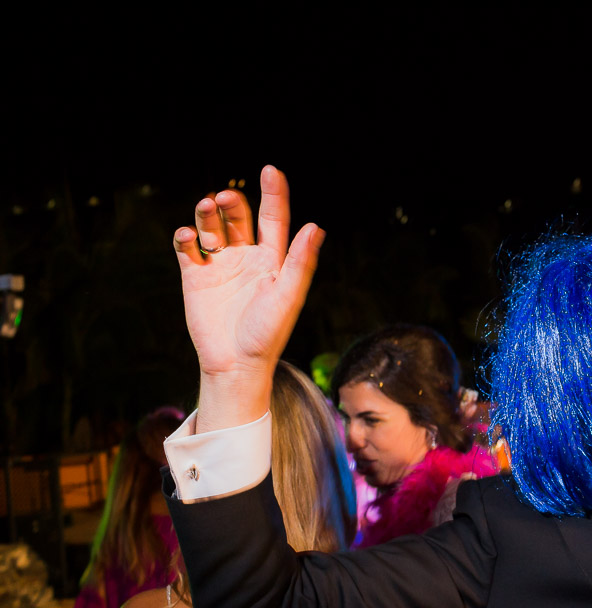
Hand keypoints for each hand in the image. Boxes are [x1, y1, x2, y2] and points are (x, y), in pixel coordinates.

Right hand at [174, 166, 323, 429]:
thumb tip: (316, 227)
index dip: (273, 194)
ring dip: (207, 215)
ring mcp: (220, 266)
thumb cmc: (268, 334)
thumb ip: (301, 262)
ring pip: (212, 227)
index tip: (269, 169)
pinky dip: (185, 236)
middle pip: (238, 218)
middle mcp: (247, 258)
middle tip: (223, 199)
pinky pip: (187, 248)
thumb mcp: (288, 297)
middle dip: (231, 203)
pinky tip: (188, 236)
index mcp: (273, 260)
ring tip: (205, 209)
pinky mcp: (195, 277)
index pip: (273, 219)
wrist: (236, 364)